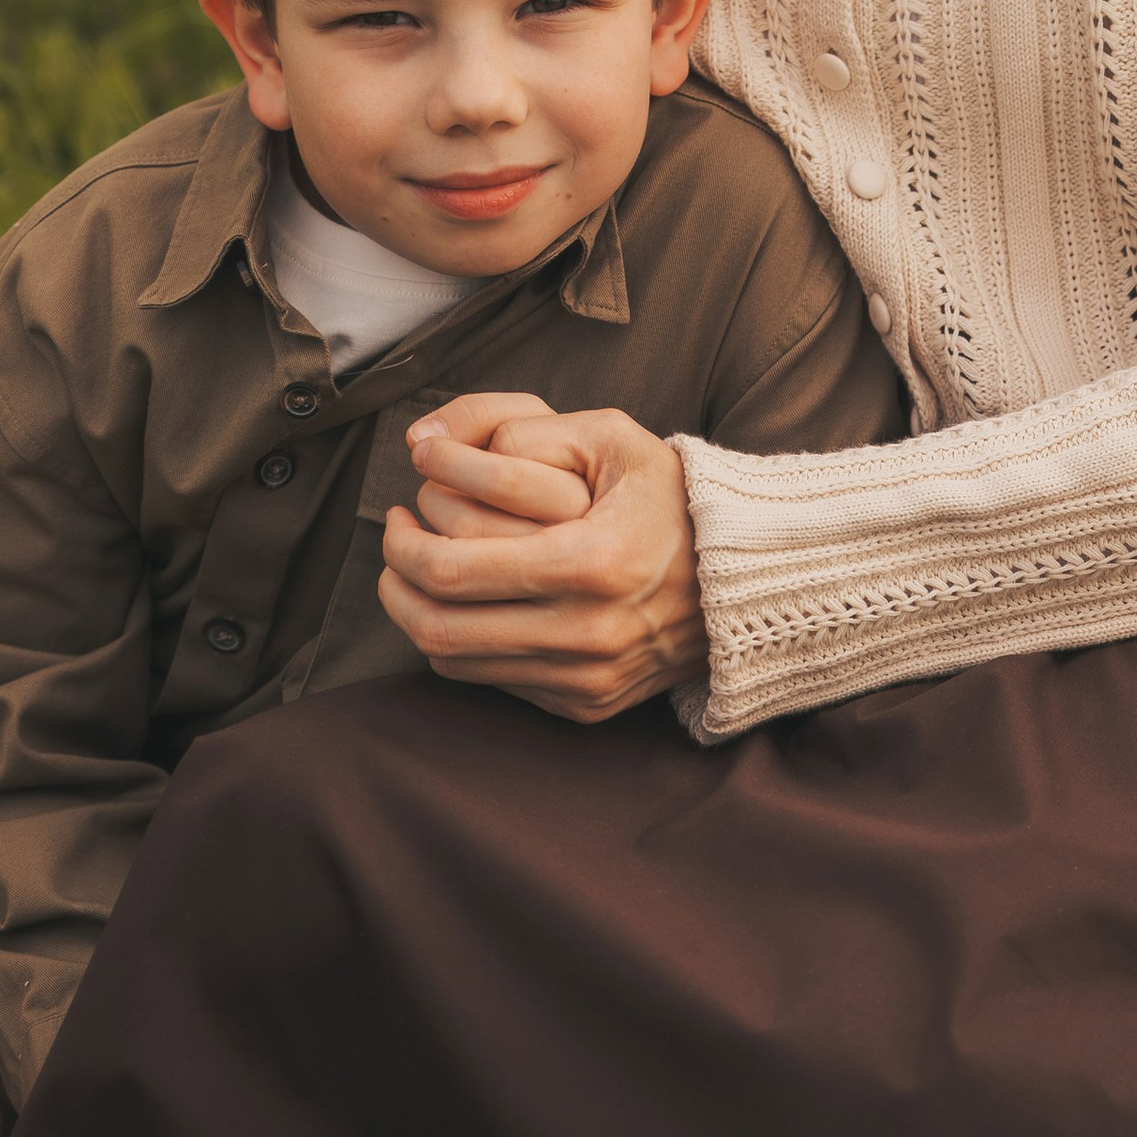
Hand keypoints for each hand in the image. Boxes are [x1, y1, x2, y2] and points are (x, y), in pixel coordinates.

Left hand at [380, 402, 705, 720]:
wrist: (741, 579)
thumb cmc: (670, 495)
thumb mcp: (612, 437)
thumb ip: (523, 431)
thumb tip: (428, 443)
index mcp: (591, 563)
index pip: (452, 570)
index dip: (403, 543)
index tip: (399, 512)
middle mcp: (586, 633)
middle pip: (439, 626)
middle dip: (396, 580)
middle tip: (397, 540)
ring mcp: (586, 679)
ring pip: (456, 662)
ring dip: (418, 615)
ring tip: (419, 570)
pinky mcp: (586, 705)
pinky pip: (493, 682)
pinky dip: (464, 644)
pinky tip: (470, 603)